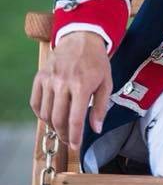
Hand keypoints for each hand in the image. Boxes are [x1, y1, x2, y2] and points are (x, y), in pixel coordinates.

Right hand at [30, 31, 111, 149]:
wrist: (82, 38)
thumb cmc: (97, 62)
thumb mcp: (107, 82)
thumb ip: (101, 107)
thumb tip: (96, 129)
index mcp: (82, 85)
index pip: (75, 118)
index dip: (75, 136)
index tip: (75, 145)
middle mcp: (63, 83)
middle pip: (58, 119)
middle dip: (63, 134)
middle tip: (69, 139)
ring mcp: (49, 80)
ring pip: (45, 113)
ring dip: (52, 125)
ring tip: (62, 127)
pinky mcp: (40, 77)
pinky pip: (35, 102)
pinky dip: (40, 114)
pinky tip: (50, 116)